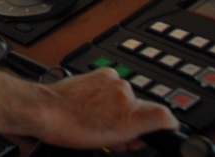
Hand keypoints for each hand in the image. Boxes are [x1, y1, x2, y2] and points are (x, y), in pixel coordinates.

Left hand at [31, 67, 178, 149]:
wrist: (48, 110)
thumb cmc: (72, 128)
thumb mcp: (110, 142)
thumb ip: (135, 136)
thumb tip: (147, 133)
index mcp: (132, 116)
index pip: (166, 117)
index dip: (166, 126)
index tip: (162, 130)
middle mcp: (125, 94)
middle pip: (143, 109)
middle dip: (133, 122)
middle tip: (114, 132)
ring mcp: (113, 81)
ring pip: (127, 98)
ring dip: (118, 107)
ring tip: (98, 117)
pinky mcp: (102, 73)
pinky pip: (113, 85)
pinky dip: (107, 94)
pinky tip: (93, 104)